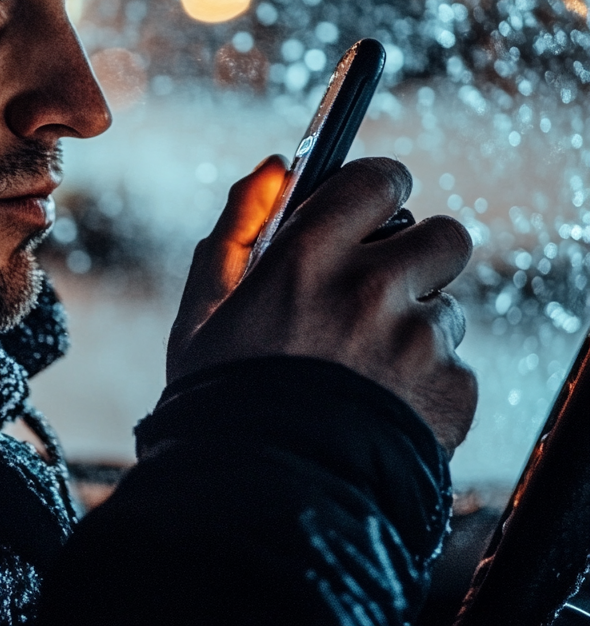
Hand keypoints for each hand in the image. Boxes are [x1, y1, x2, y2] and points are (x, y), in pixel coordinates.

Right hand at [167, 156, 476, 454]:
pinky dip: (426, 380)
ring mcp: (418, 339)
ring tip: (366, 365)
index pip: (381, 179)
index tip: (370, 207)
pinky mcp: (451, 389)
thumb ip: (238, 223)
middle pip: (443, 235)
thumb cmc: (223, 396)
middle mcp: (372, 286)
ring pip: (447, 305)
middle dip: (417, 255)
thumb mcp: (206, 305)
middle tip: (380, 288)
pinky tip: (380, 404)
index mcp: (309, 254)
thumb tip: (272, 166)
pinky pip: (455, 364)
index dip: (379, 188)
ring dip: (416, 324)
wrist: (261, 495)